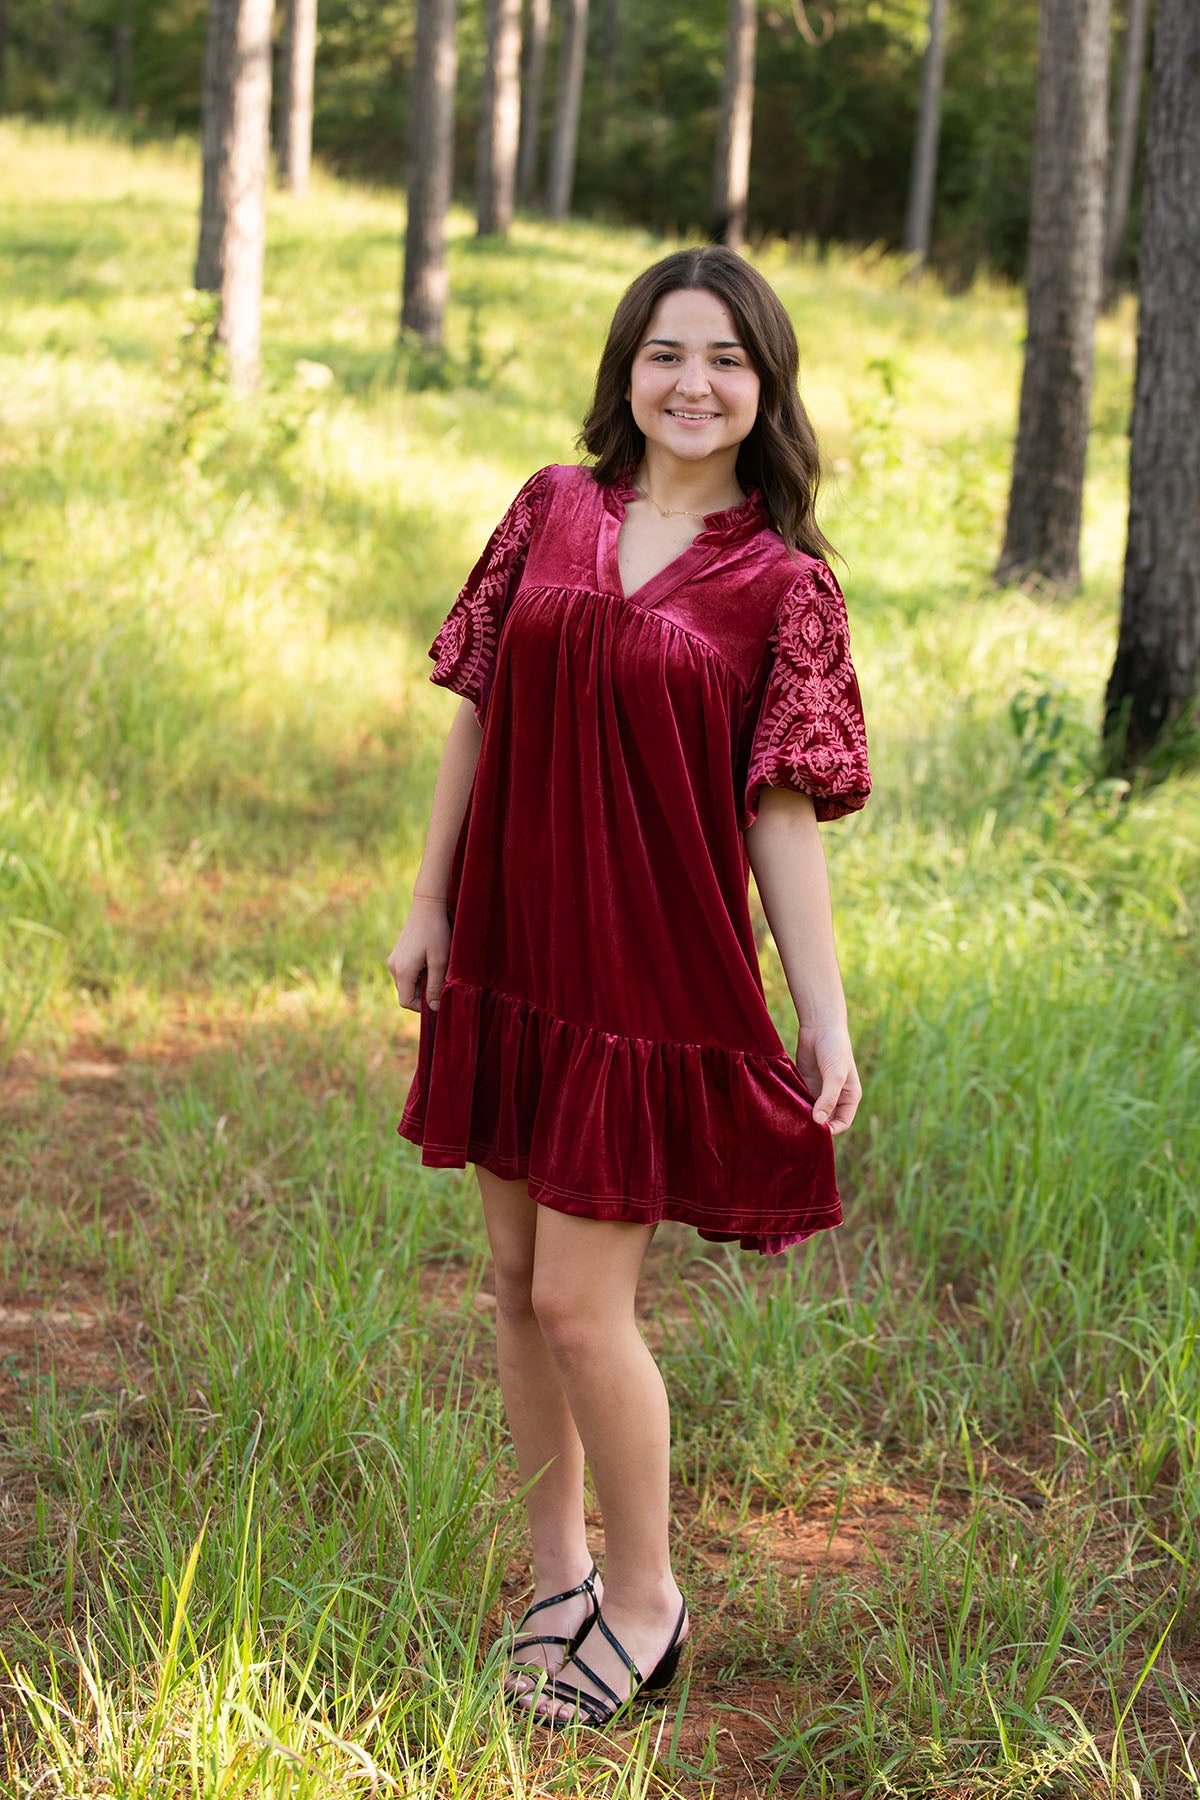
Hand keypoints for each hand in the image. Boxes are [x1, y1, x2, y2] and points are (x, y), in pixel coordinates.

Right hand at [386, 897, 450, 1012]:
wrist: (427, 907)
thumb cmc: (436, 933)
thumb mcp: (440, 962)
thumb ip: (435, 986)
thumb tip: (433, 1008)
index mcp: (402, 971)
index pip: (406, 1002)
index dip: (422, 1006)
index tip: (438, 999)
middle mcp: (393, 967)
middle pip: (405, 994)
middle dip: (422, 994)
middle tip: (440, 983)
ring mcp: (393, 960)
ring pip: (406, 984)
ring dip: (420, 984)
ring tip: (436, 970)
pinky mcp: (397, 954)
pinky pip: (405, 974)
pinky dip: (417, 975)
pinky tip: (430, 962)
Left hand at [794, 1023, 860, 1133]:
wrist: (820, 1026)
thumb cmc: (835, 1049)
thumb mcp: (835, 1075)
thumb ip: (828, 1099)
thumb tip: (818, 1122)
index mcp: (849, 1097)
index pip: (843, 1122)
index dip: (832, 1130)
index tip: (816, 1132)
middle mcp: (835, 1097)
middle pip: (826, 1120)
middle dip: (816, 1125)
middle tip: (800, 1129)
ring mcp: (820, 1091)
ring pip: (811, 1112)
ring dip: (803, 1116)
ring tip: (792, 1120)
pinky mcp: (806, 1083)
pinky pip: (801, 1100)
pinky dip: (795, 1105)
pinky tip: (786, 1108)